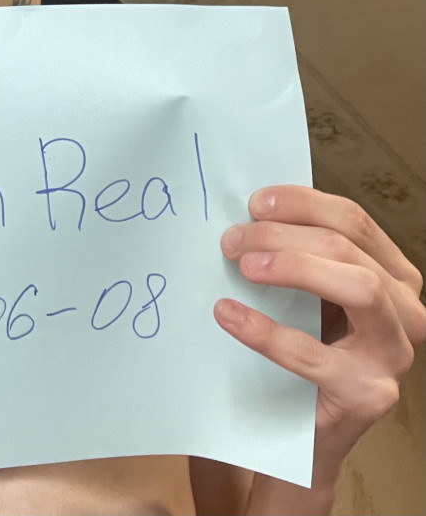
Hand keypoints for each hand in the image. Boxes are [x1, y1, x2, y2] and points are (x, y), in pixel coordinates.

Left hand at [215, 184, 424, 466]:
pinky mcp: (370, 394)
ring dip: (293, 267)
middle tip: (233, 240)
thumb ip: (298, 254)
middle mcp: (405, 310)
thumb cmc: (307, 349)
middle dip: (284, 235)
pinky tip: (230, 315)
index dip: (303, 204)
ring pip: (358, 287)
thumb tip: (250, 214)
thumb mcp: (310, 295)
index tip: (255, 203)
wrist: (302, 434)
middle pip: (348, 248)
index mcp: (393, 275)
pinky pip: (315, 354)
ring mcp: (394, 354)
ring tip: (243, 266)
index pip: (353, 221)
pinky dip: (266, 330)